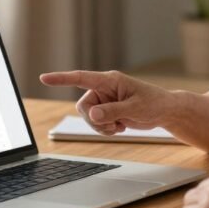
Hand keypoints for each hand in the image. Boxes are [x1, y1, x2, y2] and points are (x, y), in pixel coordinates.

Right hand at [39, 70, 170, 134]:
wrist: (164, 111)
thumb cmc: (154, 103)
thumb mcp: (135, 108)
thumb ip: (113, 111)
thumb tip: (92, 114)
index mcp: (109, 80)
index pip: (81, 78)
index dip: (61, 79)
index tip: (44, 78)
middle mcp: (104, 89)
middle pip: (83, 106)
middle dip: (95, 120)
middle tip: (114, 124)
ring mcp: (104, 100)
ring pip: (88, 117)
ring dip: (101, 126)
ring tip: (119, 125)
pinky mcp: (107, 111)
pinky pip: (95, 123)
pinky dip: (106, 129)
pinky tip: (120, 126)